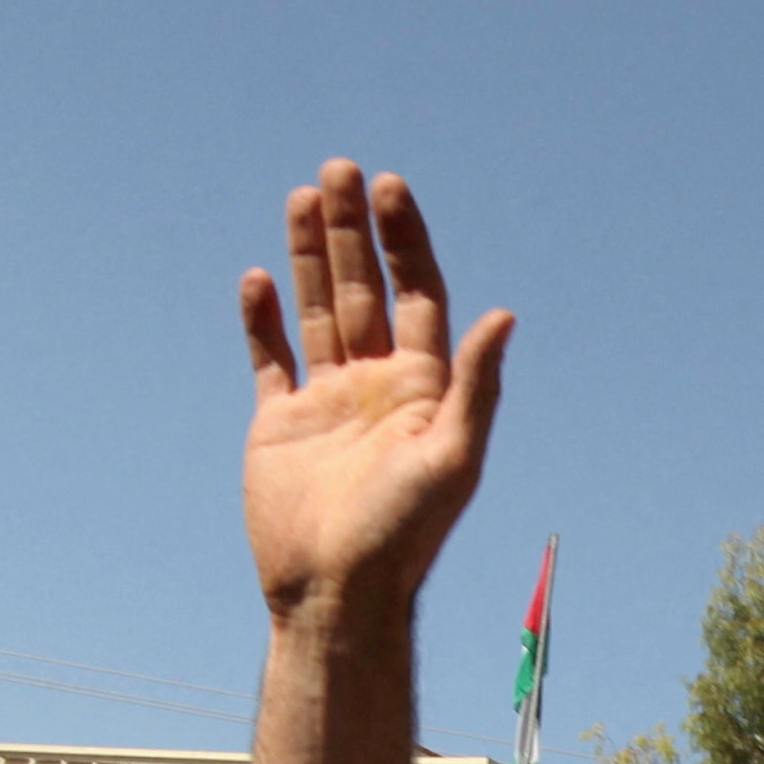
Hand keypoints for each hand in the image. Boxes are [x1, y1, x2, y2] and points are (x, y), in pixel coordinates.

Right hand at [241, 163, 514, 624]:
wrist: (335, 595)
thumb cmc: (402, 537)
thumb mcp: (451, 459)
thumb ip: (476, 387)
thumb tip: (504, 315)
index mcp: (425, 389)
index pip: (418, 294)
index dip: (406, 241)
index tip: (389, 187)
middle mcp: (379, 387)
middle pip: (366, 289)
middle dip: (354, 231)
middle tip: (338, 169)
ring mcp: (328, 402)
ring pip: (320, 311)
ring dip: (313, 255)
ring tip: (302, 195)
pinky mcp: (280, 424)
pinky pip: (271, 358)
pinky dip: (263, 319)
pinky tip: (259, 278)